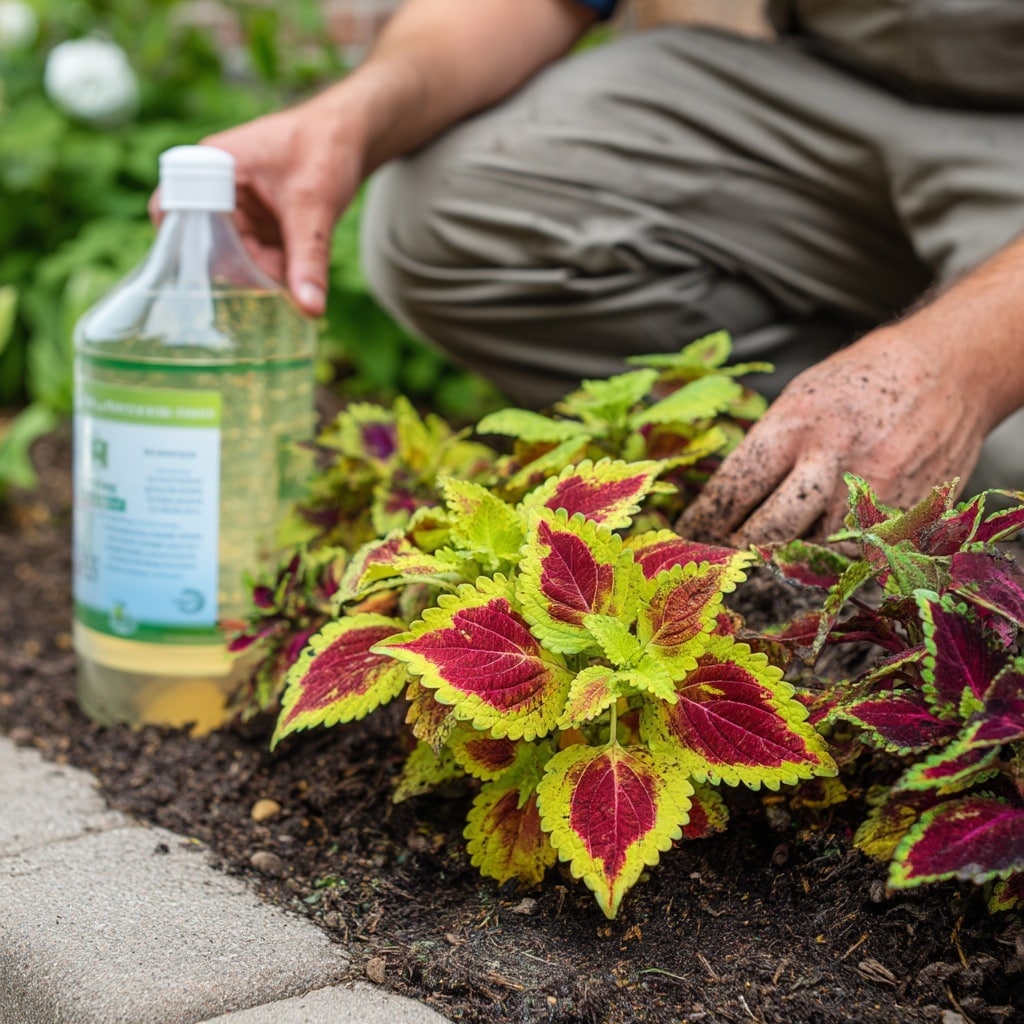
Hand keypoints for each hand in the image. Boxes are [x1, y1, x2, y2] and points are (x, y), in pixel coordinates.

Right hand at [151, 93, 365, 315]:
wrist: (352, 135)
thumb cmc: (326, 149)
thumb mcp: (315, 207)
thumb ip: (310, 260)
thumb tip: (311, 309)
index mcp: (215, 166)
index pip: (172, 209)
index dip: (179, 246)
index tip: (205, 280)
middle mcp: (218, 186)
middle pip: (209, 244)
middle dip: (242, 270)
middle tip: (277, 287)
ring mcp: (237, 206)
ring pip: (236, 255)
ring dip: (263, 272)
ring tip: (296, 276)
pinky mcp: (257, 220)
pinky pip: (256, 254)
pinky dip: (275, 267)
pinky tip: (298, 273)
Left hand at [676, 326, 988, 544]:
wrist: (949, 371)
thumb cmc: (861, 383)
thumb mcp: (798, 399)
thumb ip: (765, 451)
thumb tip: (723, 506)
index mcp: (796, 426)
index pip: (733, 490)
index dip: (703, 523)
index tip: (689, 536)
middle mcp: (834, 462)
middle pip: (768, 533)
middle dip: (739, 551)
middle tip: (723, 556)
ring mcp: (875, 495)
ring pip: (812, 556)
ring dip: (787, 561)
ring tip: (773, 555)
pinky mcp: (908, 518)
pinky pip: (857, 559)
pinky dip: (834, 560)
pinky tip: (823, 549)